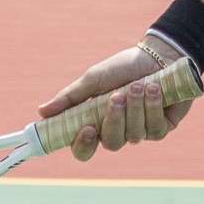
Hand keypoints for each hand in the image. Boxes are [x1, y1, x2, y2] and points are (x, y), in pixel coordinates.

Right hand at [37, 40, 199, 160]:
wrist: (159, 55)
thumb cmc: (123, 67)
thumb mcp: (93, 79)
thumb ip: (70, 97)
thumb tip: (41, 112)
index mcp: (97, 122)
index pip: (84, 149)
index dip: (83, 146)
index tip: (87, 129)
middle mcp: (118, 131)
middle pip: (111, 144)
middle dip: (114, 120)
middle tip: (117, 96)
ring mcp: (140, 131)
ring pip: (134, 135)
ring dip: (135, 107)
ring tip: (139, 84)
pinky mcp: (162, 128)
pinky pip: (155, 129)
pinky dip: (153, 107)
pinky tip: (155, 89)